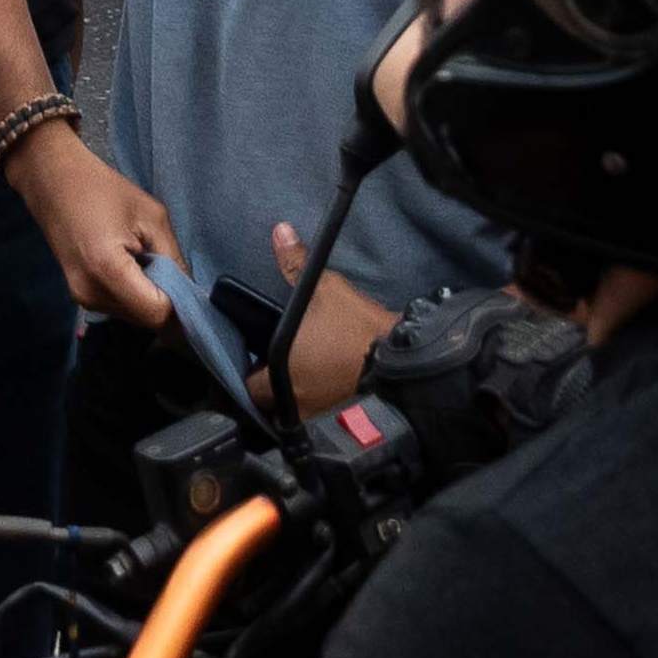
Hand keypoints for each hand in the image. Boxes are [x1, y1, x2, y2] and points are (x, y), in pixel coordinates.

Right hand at [9, 124, 178, 328]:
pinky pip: (119, 306)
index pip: (158, 313)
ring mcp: (82, 299)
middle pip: (146, 319)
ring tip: (143, 259)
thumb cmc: (101, 188)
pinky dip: (132, 293)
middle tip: (167, 264)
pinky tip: (129, 265)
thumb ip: (174, 259)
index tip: (187, 281)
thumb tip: (192, 292)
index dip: (180, 302)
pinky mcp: (79, 296)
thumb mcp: (151, 215)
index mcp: (108, 272)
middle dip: (165, 299)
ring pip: (134, 315)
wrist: (50, 179)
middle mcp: (91, 294)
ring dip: (148, 296)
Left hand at [257, 219, 398, 413]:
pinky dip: (327, 414)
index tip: (262, 364)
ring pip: (299, 419)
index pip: (251, 389)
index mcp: (282, 376)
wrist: (406, 357)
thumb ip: (295, 264)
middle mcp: (298, 405)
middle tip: (288, 374)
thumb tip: (279, 231)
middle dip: (278, 395)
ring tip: (313, 385)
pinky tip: (335, 395)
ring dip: (302, 405)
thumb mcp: (324, 289)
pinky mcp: (348, 425)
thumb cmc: (357, 327)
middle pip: (274, 409)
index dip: (254, 376)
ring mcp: (323, 420)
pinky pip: (326, 424)